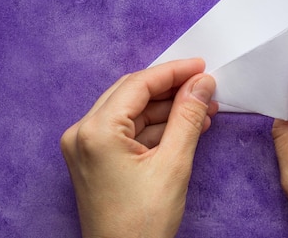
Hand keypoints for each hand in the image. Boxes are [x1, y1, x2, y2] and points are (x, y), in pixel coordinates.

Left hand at [60, 59, 217, 237]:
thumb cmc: (142, 223)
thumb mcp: (174, 164)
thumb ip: (189, 117)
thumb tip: (202, 83)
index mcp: (95, 132)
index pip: (138, 84)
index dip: (174, 72)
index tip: (202, 66)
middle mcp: (83, 134)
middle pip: (132, 94)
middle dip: (172, 89)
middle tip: (205, 86)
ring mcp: (86, 147)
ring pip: (132, 112)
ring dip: (167, 109)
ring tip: (204, 109)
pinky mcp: (95, 159)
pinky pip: (128, 131)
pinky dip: (156, 127)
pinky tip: (186, 127)